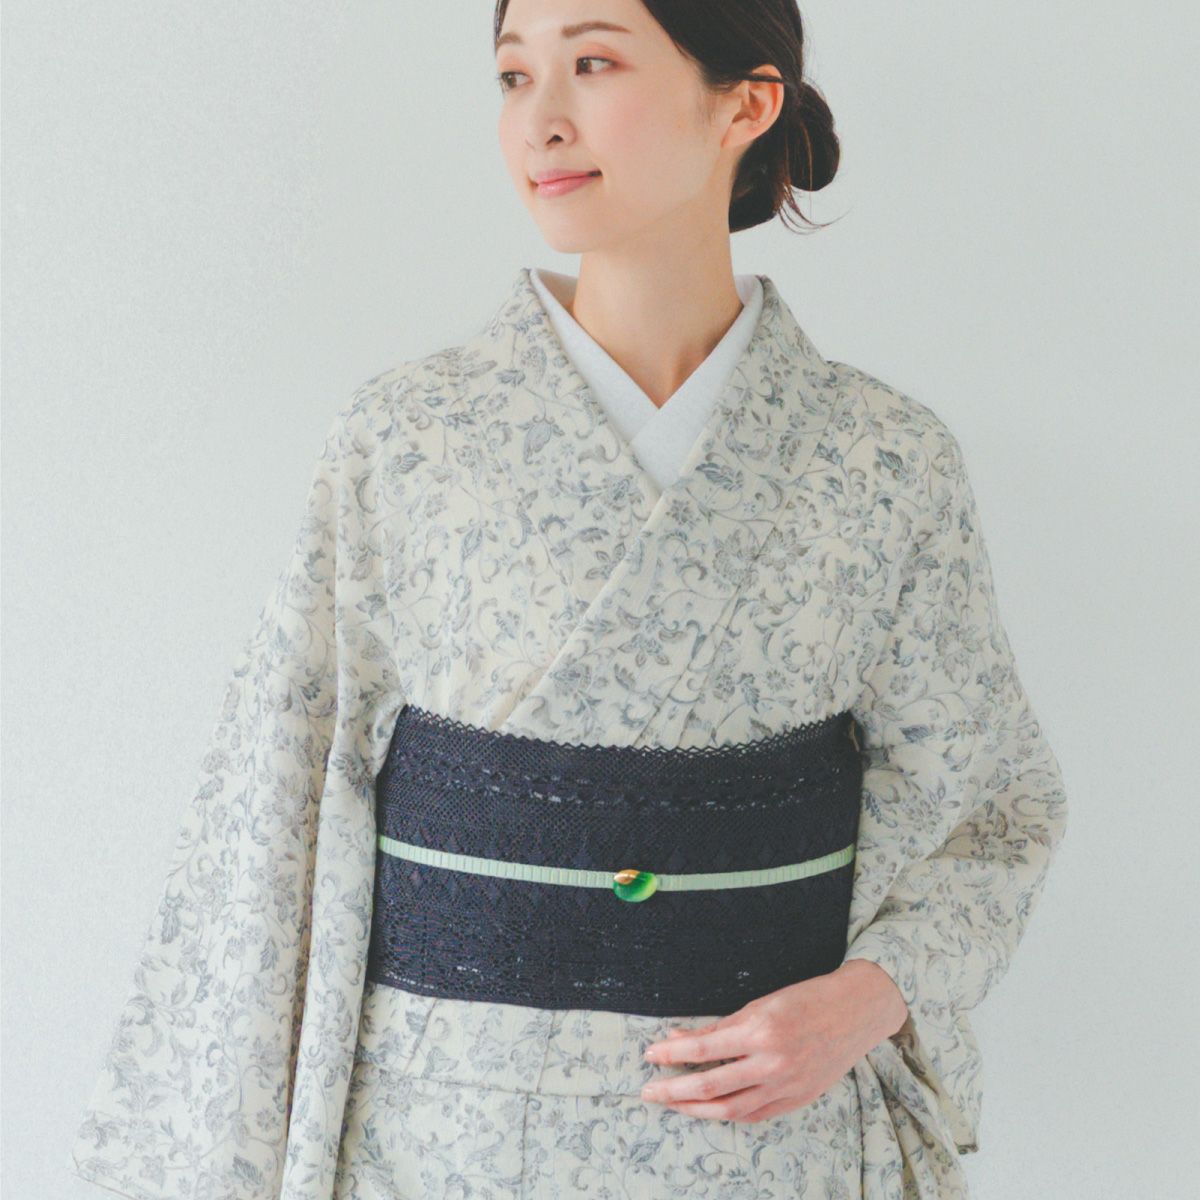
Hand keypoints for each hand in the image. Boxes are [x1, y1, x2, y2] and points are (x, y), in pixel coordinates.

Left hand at [638, 960, 908, 1122]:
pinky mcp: (796, 1100)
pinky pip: (753, 1114)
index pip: (702, 1048)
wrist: (856, 1012)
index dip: (671, 1055)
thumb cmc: (807, 999)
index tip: (650, 1056)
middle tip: (649, 1091)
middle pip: (710, 1087)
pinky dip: (727, 1112)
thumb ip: (720, 1027)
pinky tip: (709, 1108)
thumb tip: (678, 1038)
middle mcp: (771, 1062)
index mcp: (760, 1030)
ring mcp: (785, 1086)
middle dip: (673, 1091)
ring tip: (673, 1104)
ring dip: (694, 1109)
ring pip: (729, 1109)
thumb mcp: (760, 1004)